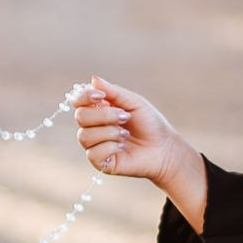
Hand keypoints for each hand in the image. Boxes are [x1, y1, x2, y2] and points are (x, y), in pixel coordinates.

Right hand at [74, 76, 208, 233]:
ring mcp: (95, 145)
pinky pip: (93, 154)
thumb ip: (114, 92)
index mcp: (98, 110)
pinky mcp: (101, 163)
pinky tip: (122, 147)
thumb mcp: (134, 102)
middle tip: (124, 117)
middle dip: (103, 115)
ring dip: (109, 132)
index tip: (101, 96)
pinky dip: (110, 147)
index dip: (84, 96)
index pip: (78, 101)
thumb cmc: (150, 123)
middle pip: (80, 117)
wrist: (164, 148)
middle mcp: (93, 127)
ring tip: (126, 133)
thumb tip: (93, 79)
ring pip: (84, 136)